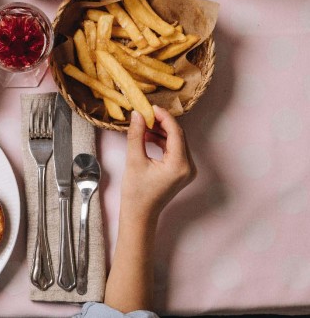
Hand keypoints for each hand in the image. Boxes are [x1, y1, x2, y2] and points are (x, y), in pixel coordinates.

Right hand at [121, 106, 195, 223]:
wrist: (140, 215)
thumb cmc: (136, 193)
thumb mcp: (134, 161)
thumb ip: (136, 135)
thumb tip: (137, 114)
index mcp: (179, 164)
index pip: (176, 132)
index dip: (164, 117)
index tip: (150, 107)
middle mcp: (188, 167)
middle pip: (178, 136)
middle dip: (161, 123)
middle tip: (145, 114)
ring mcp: (186, 170)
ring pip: (176, 141)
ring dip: (161, 132)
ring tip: (143, 125)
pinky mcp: (181, 171)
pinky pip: (174, 150)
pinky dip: (162, 141)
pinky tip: (147, 136)